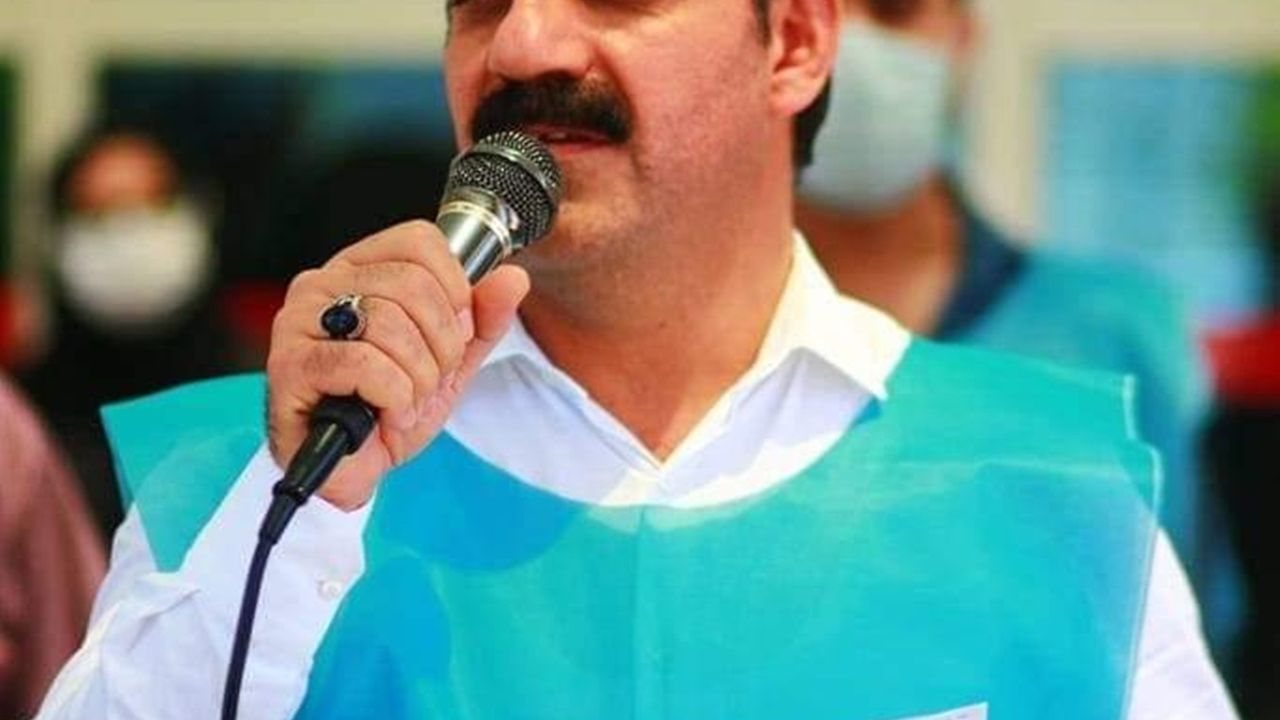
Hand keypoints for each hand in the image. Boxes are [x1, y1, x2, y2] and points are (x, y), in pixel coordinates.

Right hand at [266, 220, 528, 510]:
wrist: (352, 472)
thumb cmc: (387, 410)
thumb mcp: (449, 362)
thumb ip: (482, 320)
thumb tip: (511, 279)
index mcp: (359, 270)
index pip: (419, 242)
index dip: (454, 288)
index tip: (452, 332)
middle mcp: (323, 284)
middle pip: (413, 285)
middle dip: (441, 346)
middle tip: (427, 381)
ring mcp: (299, 321)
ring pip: (391, 325)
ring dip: (417, 379)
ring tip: (404, 403)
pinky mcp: (291, 364)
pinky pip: (366, 365)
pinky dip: (393, 400)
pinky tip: (385, 417)